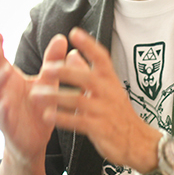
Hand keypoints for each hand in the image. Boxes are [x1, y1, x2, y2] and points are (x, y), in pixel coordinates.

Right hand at [0, 33, 66, 164]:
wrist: (36, 140)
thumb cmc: (38, 107)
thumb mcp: (47, 81)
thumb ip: (52, 61)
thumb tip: (61, 37)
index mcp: (9, 80)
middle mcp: (2, 92)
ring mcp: (3, 109)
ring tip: (6, 71)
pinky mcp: (9, 127)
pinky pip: (2, 118)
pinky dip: (3, 110)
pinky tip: (6, 104)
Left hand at [35, 27, 159, 171]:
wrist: (138, 142)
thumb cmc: (118, 112)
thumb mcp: (107, 88)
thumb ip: (87, 71)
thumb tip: (71, 53)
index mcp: (110, 80)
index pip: (101, 58)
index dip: (89, 45)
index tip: (74, 32)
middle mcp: (108, 92)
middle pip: (87, 77)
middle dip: (66, 71)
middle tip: (46, 68)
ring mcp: (104, 110)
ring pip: (78, 100)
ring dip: (55, 97)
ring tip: (36, 95)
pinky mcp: (99, 128)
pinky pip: (78, 122)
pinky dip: (62, 118)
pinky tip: (47, 116)